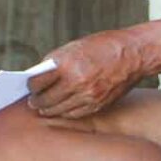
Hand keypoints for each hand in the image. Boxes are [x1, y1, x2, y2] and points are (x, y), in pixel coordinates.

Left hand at [27, 29, 144, 118]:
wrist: (133, 53)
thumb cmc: (101, 46)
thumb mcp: (74, 48)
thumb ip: (56, 63)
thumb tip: (37, 78)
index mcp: (67, 63)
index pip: (38, 82)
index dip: (30, 86)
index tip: (27, 86)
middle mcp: (77, 81)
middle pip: (46, 99)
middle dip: (36, 101)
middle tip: (32, 101)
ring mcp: (88, 95)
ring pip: (59, 110)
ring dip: (49, 109)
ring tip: (44, 107)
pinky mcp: (98, 104)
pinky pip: (75, 114)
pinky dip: (65, 112)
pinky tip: (61, 109)